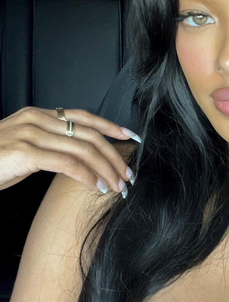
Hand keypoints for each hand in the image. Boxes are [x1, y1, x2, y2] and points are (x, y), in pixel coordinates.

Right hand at [0, 106, 140, 193]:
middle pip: (88, 134)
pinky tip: (97, 187)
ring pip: (83, 149)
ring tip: (118, 185)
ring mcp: (31, 134)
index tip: (130, 137)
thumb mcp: (26, 147)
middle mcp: (37, 119)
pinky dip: (88, 176)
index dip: (110, 126)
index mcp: (39, 115)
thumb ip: (51, 144)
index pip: (83, 116)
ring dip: (106, 169)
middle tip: (128, 174)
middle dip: (114, 155)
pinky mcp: (26, 152)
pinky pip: (67, 163)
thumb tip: (81, 156)